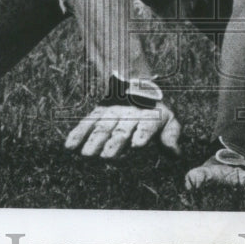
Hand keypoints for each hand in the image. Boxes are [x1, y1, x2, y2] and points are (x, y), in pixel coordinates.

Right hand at [64, 100, 181, 158]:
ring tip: (87, 154)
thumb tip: (175, 153)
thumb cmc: (155, 113)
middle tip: (108, 157)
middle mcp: (129, 115)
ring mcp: (112, 113)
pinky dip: (78, 133)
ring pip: (102, 127)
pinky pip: (87, 123)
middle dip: (114, 142)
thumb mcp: (169, 119)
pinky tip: (69, 146)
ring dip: (94, 141)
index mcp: (148, 116)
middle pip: (121, 130)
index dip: (143, 134)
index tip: (138, 145)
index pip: (146, 126)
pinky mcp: (98, 113)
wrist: (138, 86)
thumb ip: (171, 134)